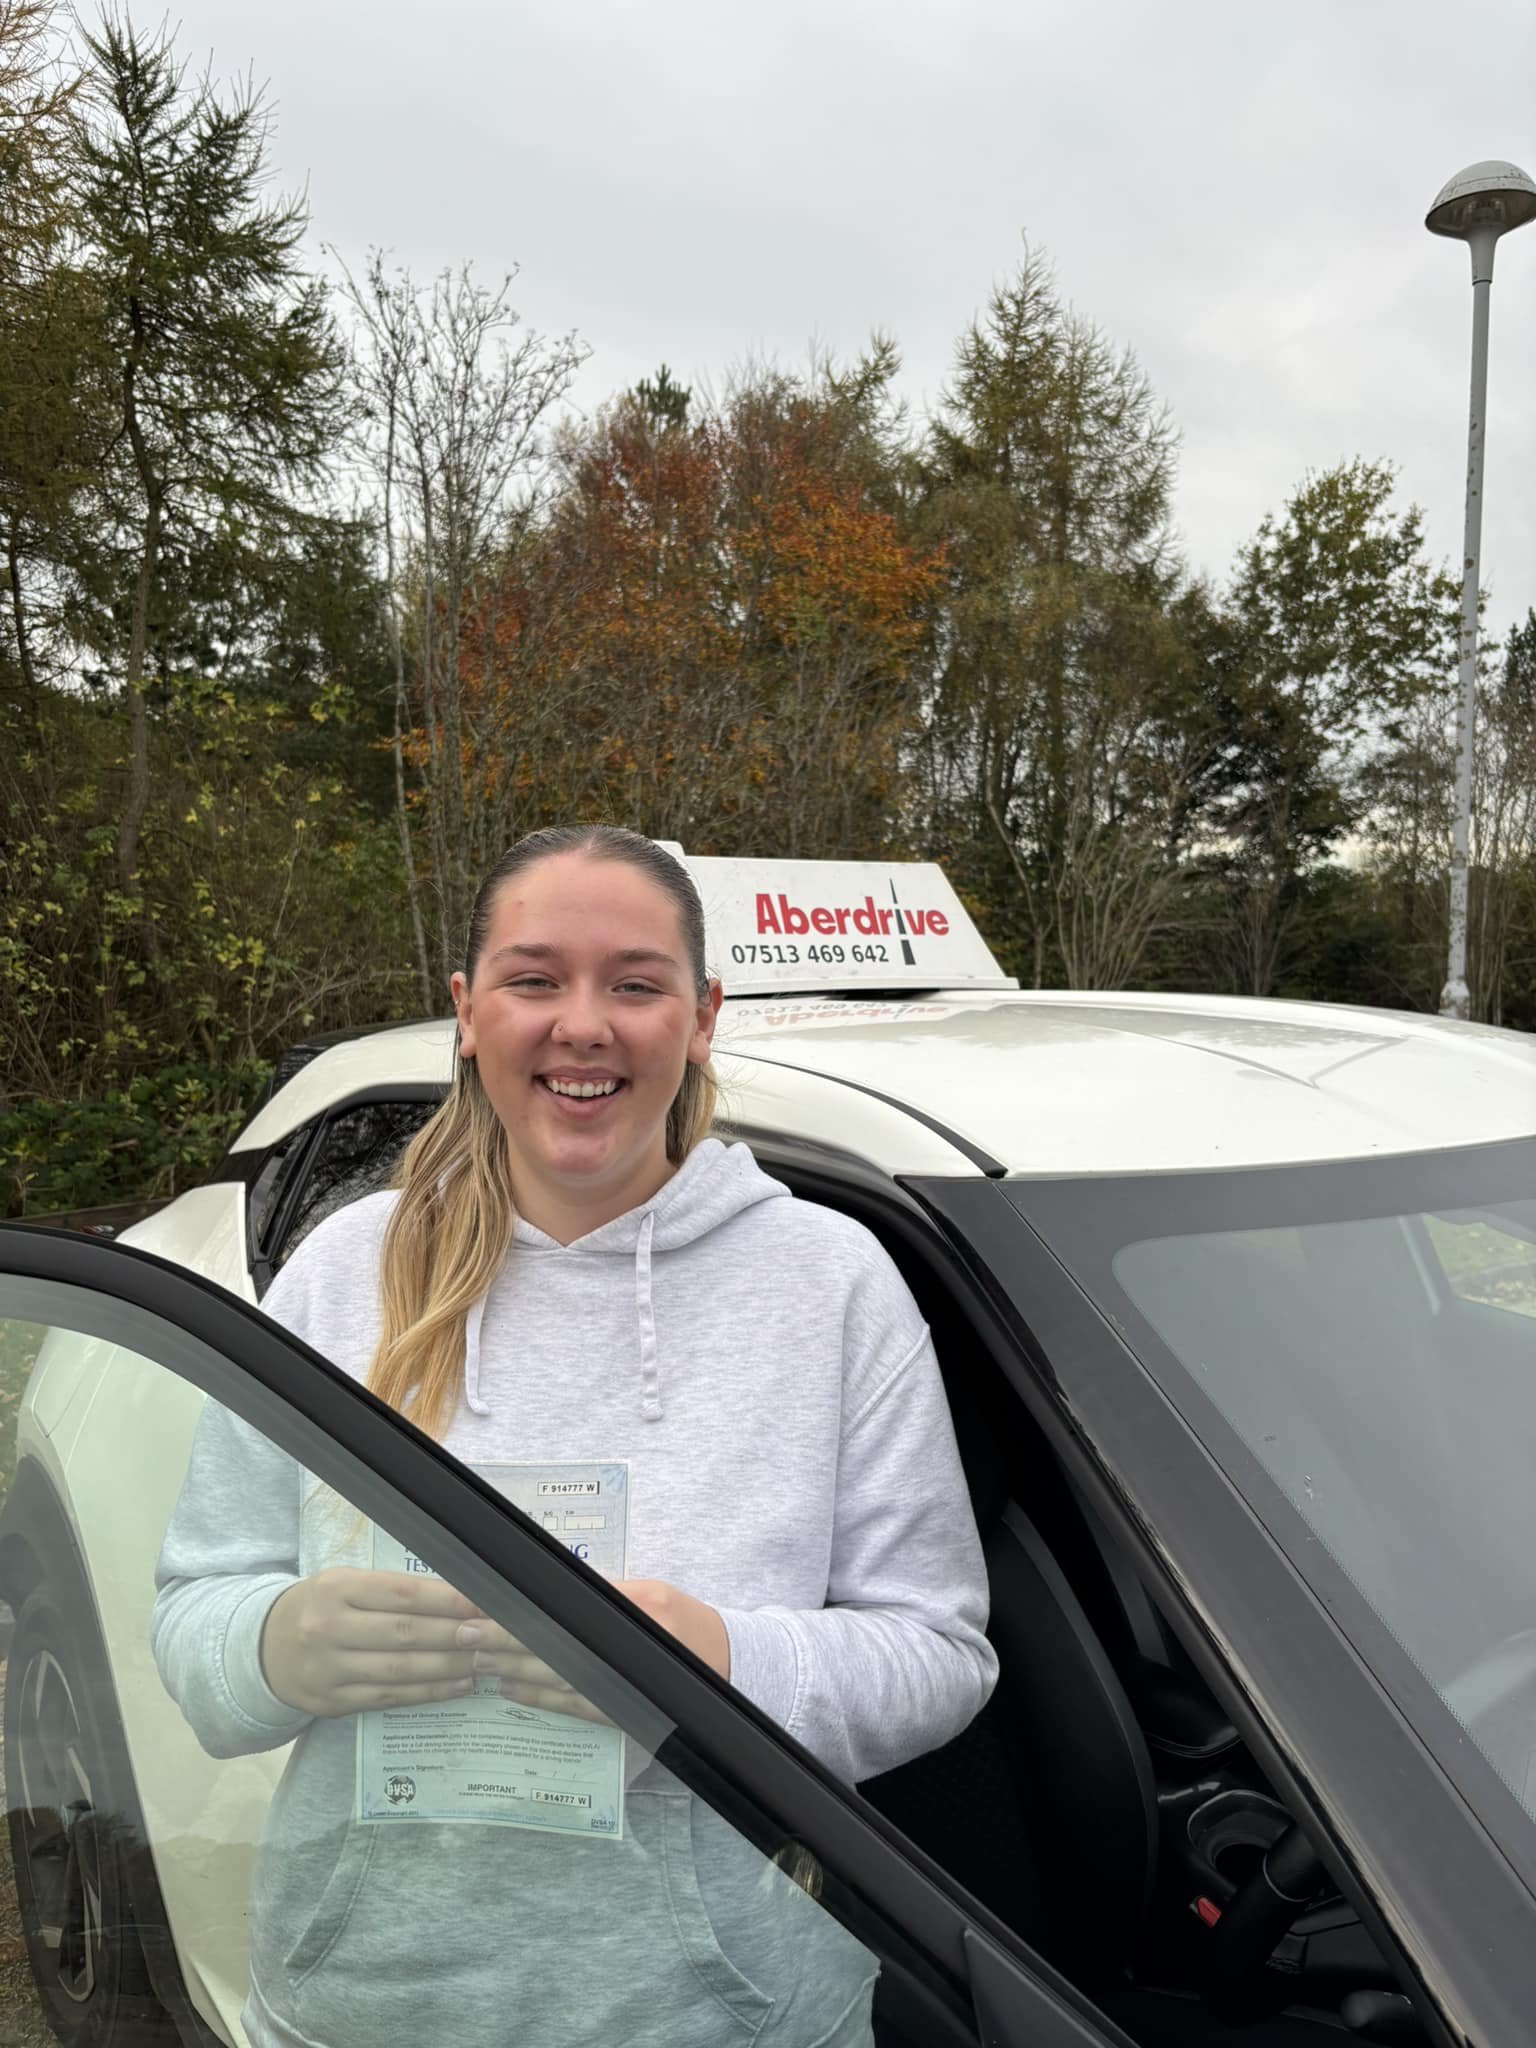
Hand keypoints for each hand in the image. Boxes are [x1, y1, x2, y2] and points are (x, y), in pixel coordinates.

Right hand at [260, 1568, 479, 1717]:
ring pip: (400, 1670)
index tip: (483, 1602)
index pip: (401, 1593)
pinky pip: (389, 1698)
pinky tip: (457, 1685)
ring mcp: (328, 1670)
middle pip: (404, 1633)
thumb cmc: (319, 1607)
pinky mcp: (332, 1703)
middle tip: (492, 1635)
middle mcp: (329, 1628)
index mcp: (336, 1588)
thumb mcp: (345, 1584)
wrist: (262, 1650)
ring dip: (447, 1667)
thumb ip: (392, 1590)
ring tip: (482, 1661)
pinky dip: (428, 1693)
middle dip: (454, 1635)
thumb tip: (457, 1595)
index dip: (446, 1600)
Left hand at [456, 1581, 729, 1721]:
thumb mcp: (652, 1594)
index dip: (522, 1605)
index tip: (483, 1600)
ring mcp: (626, 1683)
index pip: (566, 1604)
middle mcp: (630, 1646)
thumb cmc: (686, 1622)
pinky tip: (510, 1690)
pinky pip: (573, 1707)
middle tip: (464, 1634)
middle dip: (505, 1638)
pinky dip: (539, 1699)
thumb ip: (607, 1594)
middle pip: (555, 1642)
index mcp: (639, 1606)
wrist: (730, 1665)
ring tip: (477, 1659)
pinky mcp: (624, 1712)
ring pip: (557, 1676)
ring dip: (513, 1668)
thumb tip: (548, 1586)